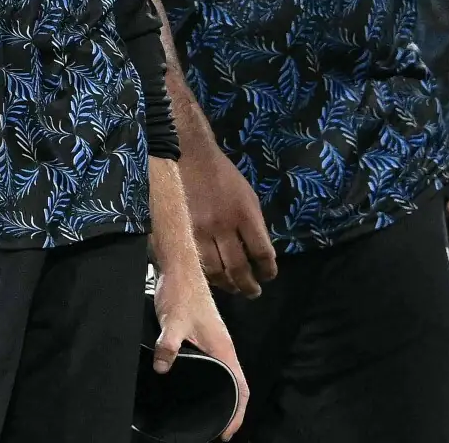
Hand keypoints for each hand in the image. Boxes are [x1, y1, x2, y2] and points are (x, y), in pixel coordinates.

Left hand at [153, 264, 249, 439]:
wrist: (179, 270)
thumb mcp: (172, 321)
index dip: (237, 413)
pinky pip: (212, 366)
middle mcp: (223, 348)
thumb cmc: (181, 293)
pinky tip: (196, 386)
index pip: (241, 388)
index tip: (227, 432)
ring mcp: (213, 343)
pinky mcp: (202, 338)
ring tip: (209, 415)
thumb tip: (163, 369)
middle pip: (235, 386)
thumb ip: (168, 345)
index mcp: (224, 349)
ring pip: (224, 376)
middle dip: (231, 410)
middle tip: (217, 430)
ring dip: (221, 396)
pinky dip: (210, 381)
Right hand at [181, 146, 276, 296]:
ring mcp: (200, 230)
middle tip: (252, 292)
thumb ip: (253, 225)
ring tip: (232, 289)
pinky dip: (204, 273)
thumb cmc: (223, 175)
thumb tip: (256, 254)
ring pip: (214, 270)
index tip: (267, 276)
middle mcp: (223, 226)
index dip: (267, 271)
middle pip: (238, 268)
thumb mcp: (248, 197)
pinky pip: (194, 261)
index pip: (262, 254)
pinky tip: (210, 277)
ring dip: (226, 285)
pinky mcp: (181, 231)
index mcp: (245, 215)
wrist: (189, 156)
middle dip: (248, 286)